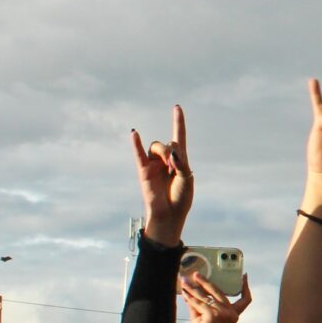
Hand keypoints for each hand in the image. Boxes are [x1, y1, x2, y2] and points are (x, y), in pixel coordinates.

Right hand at [132, 105, 192, 246]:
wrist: (169, 215)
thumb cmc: (181, 198)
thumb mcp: (187, 179)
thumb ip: (182, 164)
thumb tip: (173, 151)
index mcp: (180, 159)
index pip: (179, 136)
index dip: (178, 122)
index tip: (177, 107)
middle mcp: (165, 159)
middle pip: (166, 143)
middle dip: (171, 151)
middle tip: (175, 165)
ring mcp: (154, 164)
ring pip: (156, 147)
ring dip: (163, 152)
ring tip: (169, 166)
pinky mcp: (144, 171)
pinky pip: (138, 154)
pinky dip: (136, 143)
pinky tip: (134, 133)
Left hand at [181, 273, 253, 322]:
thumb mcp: (205, 318)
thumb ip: (201, 304)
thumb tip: (193, 290)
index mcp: (233, 314)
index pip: (245, 300)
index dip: (245, 287)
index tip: (244, 276)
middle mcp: (231, 313)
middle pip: (219, 291)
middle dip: (205, 281)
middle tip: (196, 274)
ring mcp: (223, 314)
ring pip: (206, 296)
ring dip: (193, 288)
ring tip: (184, 281)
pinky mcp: (213, 315)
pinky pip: (200, 303)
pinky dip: (190, 298)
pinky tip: (184, 293)